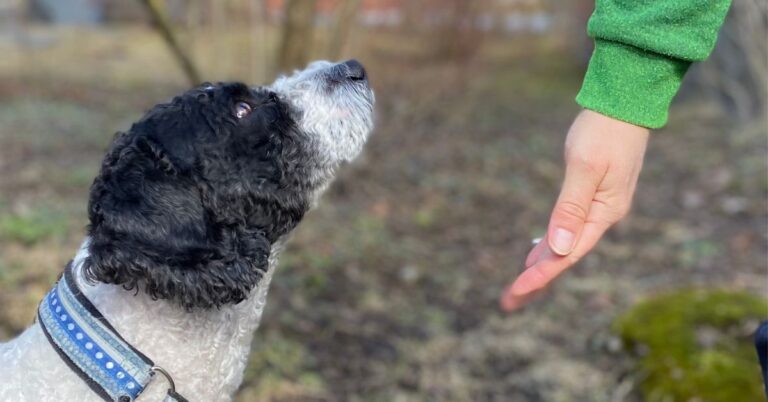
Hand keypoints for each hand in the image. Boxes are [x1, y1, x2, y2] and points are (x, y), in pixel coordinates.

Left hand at [501, 110, 649, 310]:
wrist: (624, 102)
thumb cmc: (603, 131)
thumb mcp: (584, 167)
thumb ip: (570, 208)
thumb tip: (558, 248)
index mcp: (603, 213)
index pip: (567, 254)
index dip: (541, 275)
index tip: (515, 292)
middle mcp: (603, 216)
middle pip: (566, 256)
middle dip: (537, 279)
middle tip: (508, 303)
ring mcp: (599, 207)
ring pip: (566, 244)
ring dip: (543, 264)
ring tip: (519, 286)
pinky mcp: (593, 196)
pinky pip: (569, 229)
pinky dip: (551, 243)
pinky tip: (538, 251)